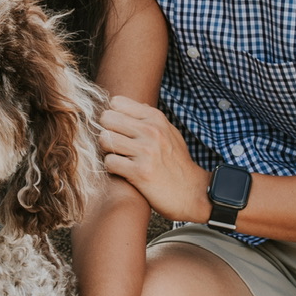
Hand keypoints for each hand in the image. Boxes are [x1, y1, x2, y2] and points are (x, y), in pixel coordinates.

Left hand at [99, 96, 210, 223]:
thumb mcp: (169, 132)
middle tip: (116, 144)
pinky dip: (112, 168)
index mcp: (156, 118)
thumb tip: (135, 104)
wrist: (191, 192)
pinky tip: (123, 171)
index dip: (113, 116)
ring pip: (104, 139)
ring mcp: (146, 151)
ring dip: (107, 150)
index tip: (118, 128)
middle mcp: (151, 130)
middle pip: (106, 118)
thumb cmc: (176, 163)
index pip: (116, 102)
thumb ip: (151, 118)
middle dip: (107, 131)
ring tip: (119, 157)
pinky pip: (109, 162)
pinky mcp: (140, 171)